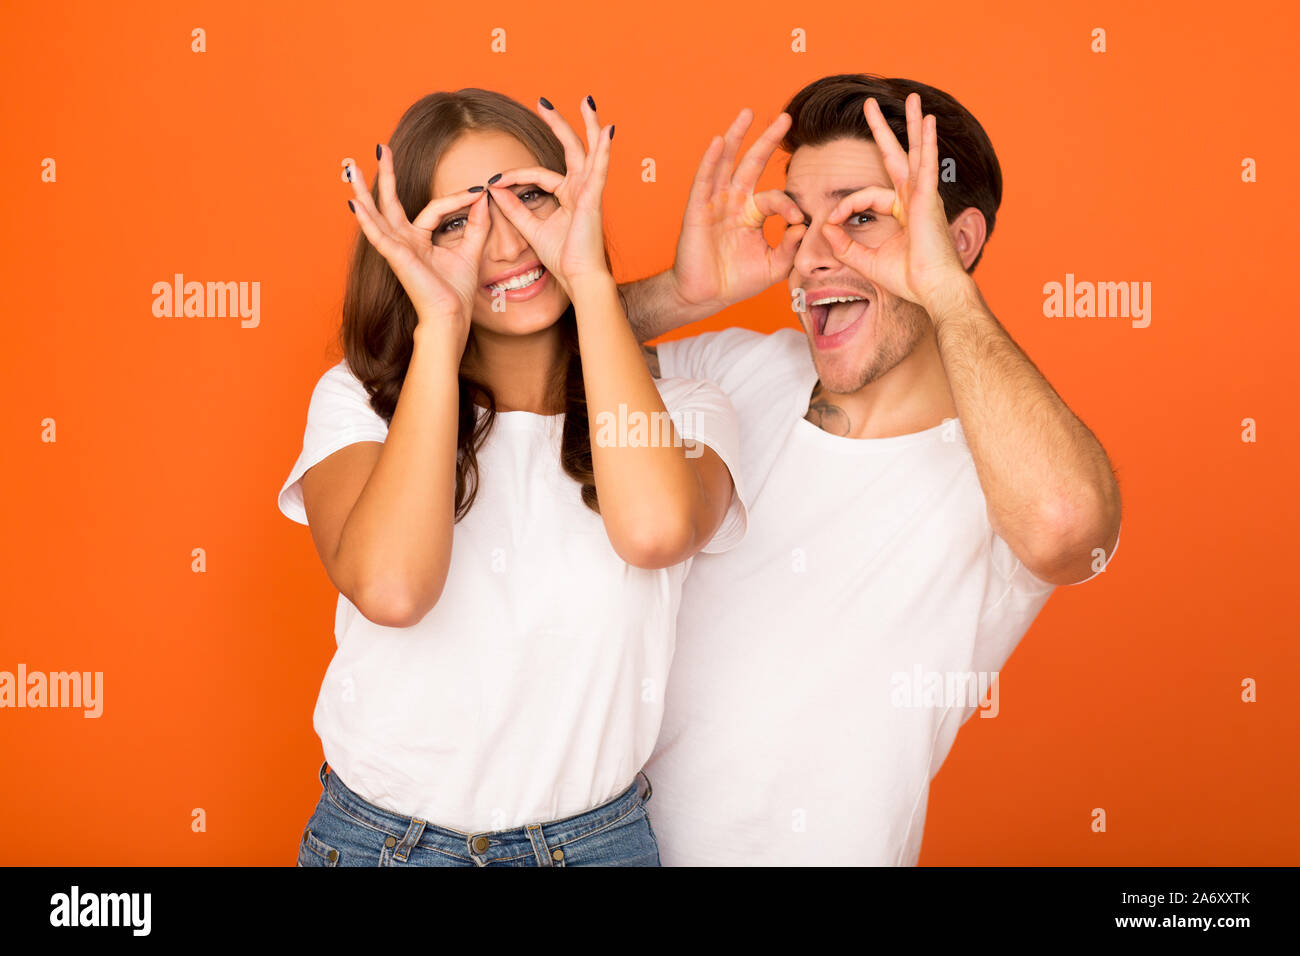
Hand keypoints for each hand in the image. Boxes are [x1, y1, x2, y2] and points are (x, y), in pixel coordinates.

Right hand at [346, 145, 490, 340]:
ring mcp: (396, 248)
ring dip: (363, 190)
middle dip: (386, 175)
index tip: (479, 191)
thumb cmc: (456, 292)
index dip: (457, 199)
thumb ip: (476, 225)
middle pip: (390, 202)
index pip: (435, 208)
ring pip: (376, 213)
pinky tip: (354, 203)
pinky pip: (378, 235)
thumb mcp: (471, 251)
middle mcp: (404, 241)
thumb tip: (483, 198)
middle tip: (381, 148)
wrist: (451, 316)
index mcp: (419, 240)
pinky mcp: (395, 257)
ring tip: (350, 168)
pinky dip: (366, 220)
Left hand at [485, 96, 612, 297]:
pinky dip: (603, 148)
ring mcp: (590, 192)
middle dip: (558, 124)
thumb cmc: (563, 259)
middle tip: (544, 102)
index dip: (516, 175)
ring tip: (586, 101)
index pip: (540, 175)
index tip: (495, 180)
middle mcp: (581, 190)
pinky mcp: (594, 198)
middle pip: (571, 149)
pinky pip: (600, 168)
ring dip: (588, 125)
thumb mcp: (531, 229)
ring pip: (589, 150)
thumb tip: (496, 191)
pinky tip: (606, 130)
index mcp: (568, 197)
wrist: (579, 278)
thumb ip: (514, 209)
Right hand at [670, 109, 805, 311]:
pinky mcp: (697, 210)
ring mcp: (714, 203)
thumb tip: (803, 225)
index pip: (775, 198)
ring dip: (736, 137)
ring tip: (748, 113)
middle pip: (751, 163)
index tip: (798, 221)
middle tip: (785, 118)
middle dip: (767, 141)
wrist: (706, 296)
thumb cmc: (736, 281)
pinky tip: (718, 141)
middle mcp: (733, 202)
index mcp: (751, 214)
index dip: (788, 205)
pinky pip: (704, 180)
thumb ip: (790, 248)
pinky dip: (710, 160)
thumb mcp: (773, 266)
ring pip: (726, 163)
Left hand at [820, 93, 968, 310]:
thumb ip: (845, 245)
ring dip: (912, 124)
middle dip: (883, 130)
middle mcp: (913, 198)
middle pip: (895, 156)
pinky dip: (927, 142)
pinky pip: (926, 164)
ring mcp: (923, 195)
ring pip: (915, 152)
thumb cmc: (908, 279)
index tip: (832, 223)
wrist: (932, 289)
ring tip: (912, 98)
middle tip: (870, 104)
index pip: (865, 195)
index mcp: (901, 211)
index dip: (845, 206)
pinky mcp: (929, 198)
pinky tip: (928, 120)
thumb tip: (825, 228)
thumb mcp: (867, 261)